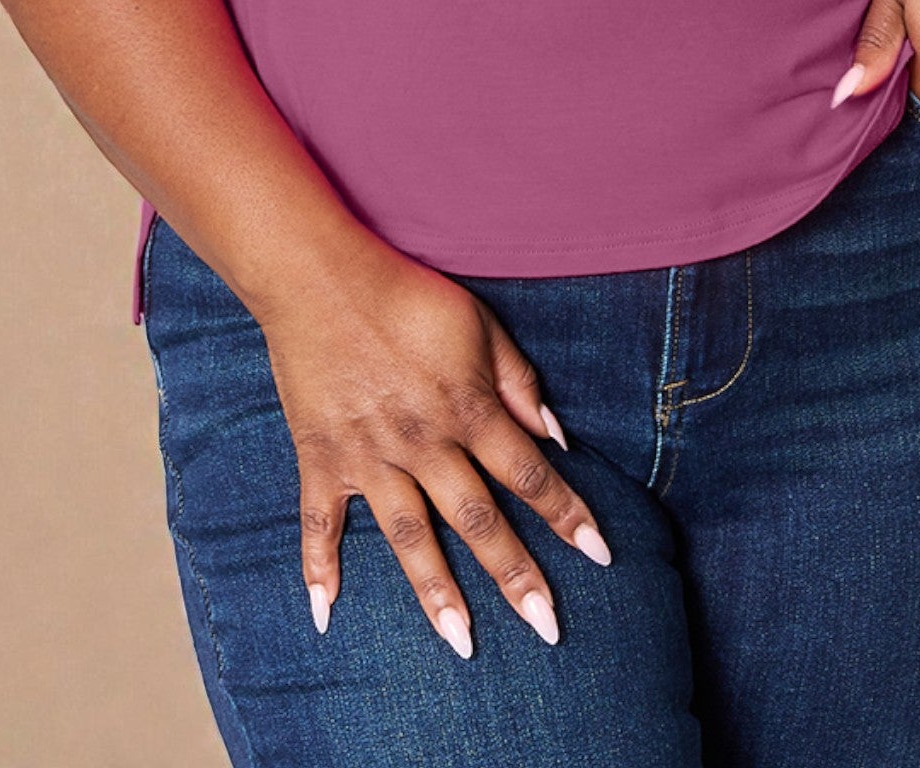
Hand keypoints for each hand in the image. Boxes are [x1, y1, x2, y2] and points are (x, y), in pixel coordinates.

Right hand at [256, 245, 612, 659]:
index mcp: (468, 408)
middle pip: (478, 519)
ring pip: (410, 537)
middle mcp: (424, 443)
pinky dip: (318, 569)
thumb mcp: (480, 324)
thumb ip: (519, 382)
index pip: (530, 473)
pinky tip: (325, 615)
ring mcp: (369, 456)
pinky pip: (320, 523)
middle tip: (548, 629)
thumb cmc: (409, 295)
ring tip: (462, 644)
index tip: (601, 556)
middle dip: (516, 575)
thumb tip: (557, 436)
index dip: (568, 514)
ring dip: (438, 593)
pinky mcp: (322, 456)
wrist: (322, 277)